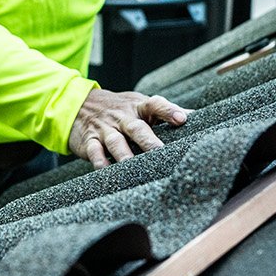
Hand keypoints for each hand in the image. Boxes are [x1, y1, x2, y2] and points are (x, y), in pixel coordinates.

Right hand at [68, 88, 189, 168]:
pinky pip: (94, 151)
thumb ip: (165, 111)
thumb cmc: (120, 109)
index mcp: (138, 107)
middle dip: (148, 140)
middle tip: (160, 152)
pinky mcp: (89, 140)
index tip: (182, 119)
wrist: (79, 103)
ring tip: (133, 166)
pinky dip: (100, 162)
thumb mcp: (140, 105)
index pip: (155, 104)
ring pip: (116, 142)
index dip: (168, 110)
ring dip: (124, 155)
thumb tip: (196, 117)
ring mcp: (105, 129)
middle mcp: (122, 117)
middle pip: (137, 128)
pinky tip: (106, 171)